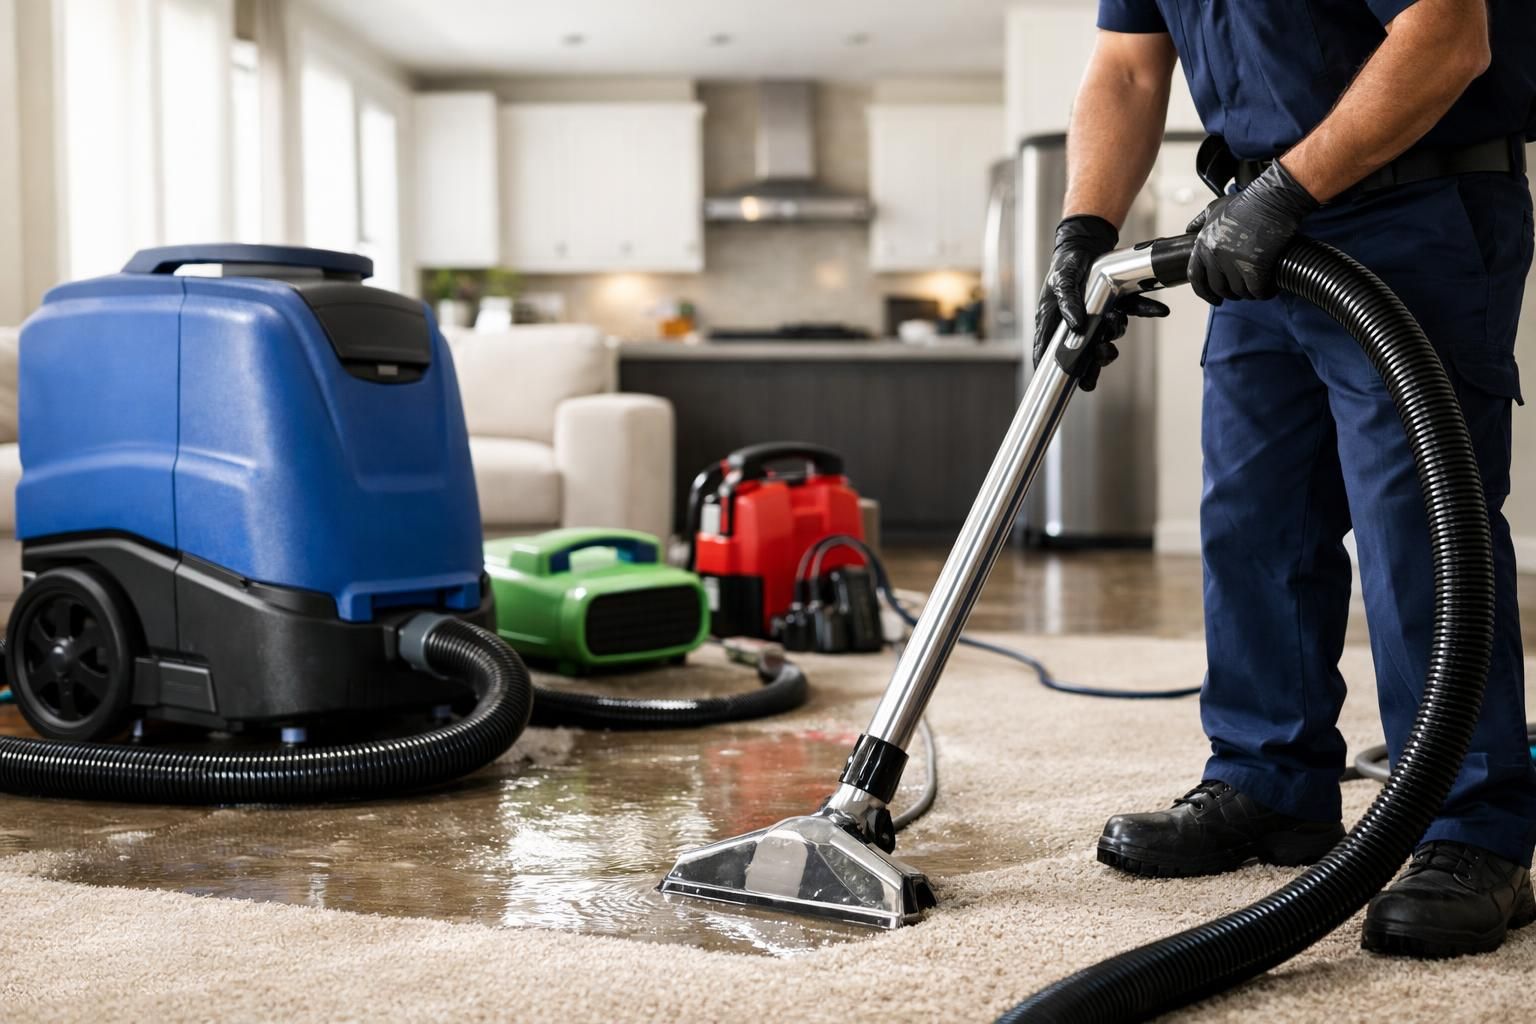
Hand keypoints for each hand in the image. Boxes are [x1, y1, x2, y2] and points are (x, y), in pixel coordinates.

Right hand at [1033, 215, 1169, 391]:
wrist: (1087, 243)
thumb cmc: (1066, 263)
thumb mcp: (1062, 280)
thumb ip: (1067, 302)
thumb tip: (1076, 325)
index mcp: (1054, 323)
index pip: (1052, 354)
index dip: (1063, 370)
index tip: (1077, 381)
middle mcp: (1076, 324)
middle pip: (1085, 353)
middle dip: (1097, 360)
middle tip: (1106, 354)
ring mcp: (1097, 316)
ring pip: (1109, 335)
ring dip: (1116, 330)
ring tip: (1115, 318)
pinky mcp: (1116, 305)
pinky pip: (1134, 312)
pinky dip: (1148, 310)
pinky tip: (1160, 309)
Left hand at [1186, 160, 1318, 304]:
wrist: (1273, 198)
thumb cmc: (1247, 201)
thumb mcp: (1215, 208)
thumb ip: (1200, 221)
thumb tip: (1188, 230)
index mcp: (1203, 244)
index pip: (1195, 277)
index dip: (1203, 291)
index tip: (1213, 298)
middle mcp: (1214, 255)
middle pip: (1218, 287)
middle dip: (1230, 293)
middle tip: (1241, 293)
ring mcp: (1233, 261)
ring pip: (1239, 291)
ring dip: (1249, 293)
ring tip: (1258, 288)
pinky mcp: (1255, 266)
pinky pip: (1257, 290)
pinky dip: (1264, 292)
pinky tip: (1270, 289)